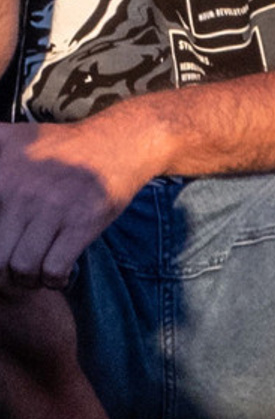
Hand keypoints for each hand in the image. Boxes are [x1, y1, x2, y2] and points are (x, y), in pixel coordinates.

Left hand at [0, 106, 163, 287]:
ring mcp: (50, 208)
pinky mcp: (82, 222)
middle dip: (1, 277)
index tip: (4, 251)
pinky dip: (53, 280)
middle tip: (11, 276)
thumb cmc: (60, 146)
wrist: (119, 142)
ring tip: (33, 275)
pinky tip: (57, 273)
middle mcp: (17, 192)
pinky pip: (53, 269)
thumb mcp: (9, 137)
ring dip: (26, 281)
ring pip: (19, 268)